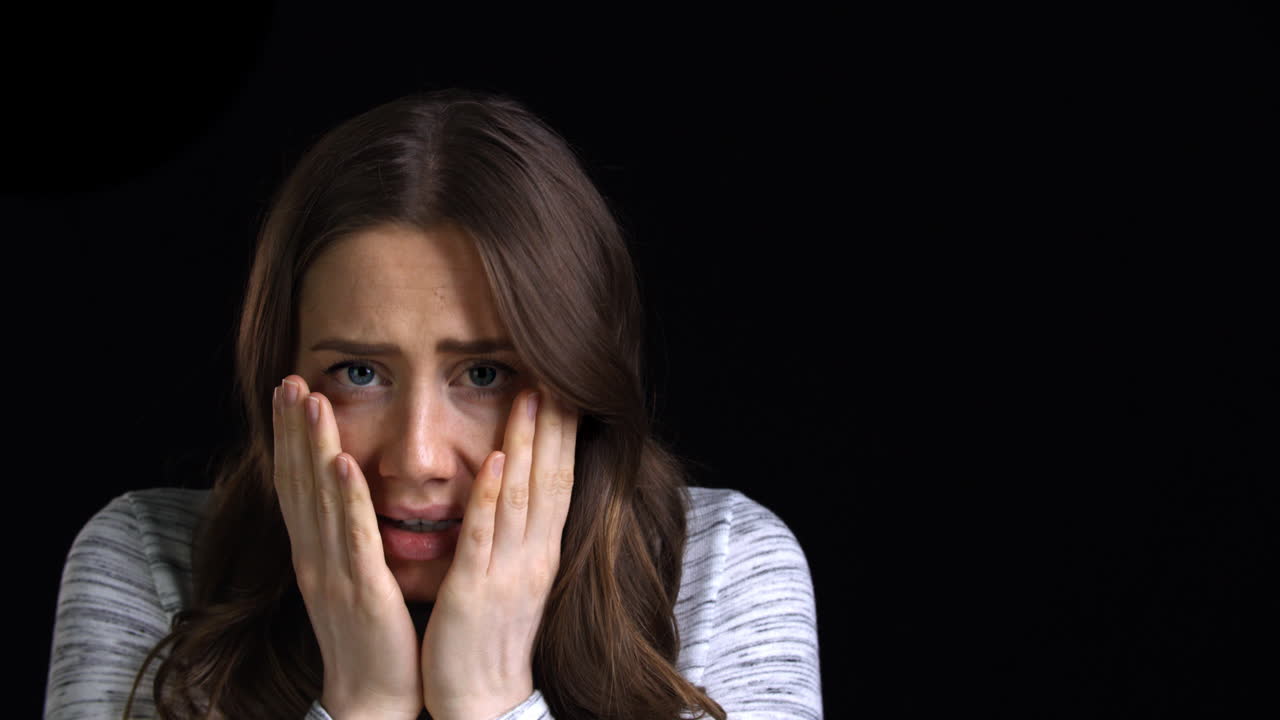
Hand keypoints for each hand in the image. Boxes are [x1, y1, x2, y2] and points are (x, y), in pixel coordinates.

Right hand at [273, 375, 423, 719]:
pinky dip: (346, 499)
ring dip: (313, 448)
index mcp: (315, 552)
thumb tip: (344, 492)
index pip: (296, 483)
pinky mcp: (363, 590)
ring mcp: (334, 572)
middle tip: (289, 379)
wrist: (374, 696)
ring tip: (310, 401)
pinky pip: (354, 537)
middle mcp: (315, 556)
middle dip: (293, 429)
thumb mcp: (351, 575)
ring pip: (320, 500)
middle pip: (298, 482)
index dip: (289, 437)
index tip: (289, 391)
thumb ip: (346, 535)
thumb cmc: (371, 635)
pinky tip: (343, 463)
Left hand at [421, 385, 579, 719]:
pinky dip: (494, 496)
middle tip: (558, 372)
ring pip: (523, 495)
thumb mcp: (515, 580)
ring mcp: (509, 571)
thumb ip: (519, 537)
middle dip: (554, 423)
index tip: (566, 389)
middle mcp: (534, 555)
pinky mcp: (476, 591)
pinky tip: (498, 461)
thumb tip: (523, 496)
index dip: (563, 434)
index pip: (559, 480)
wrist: (484, 703)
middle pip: (551, 477)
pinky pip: (486, 536)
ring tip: (532, 394)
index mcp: (541, 552)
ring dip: (528, 442)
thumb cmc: (493, 642)